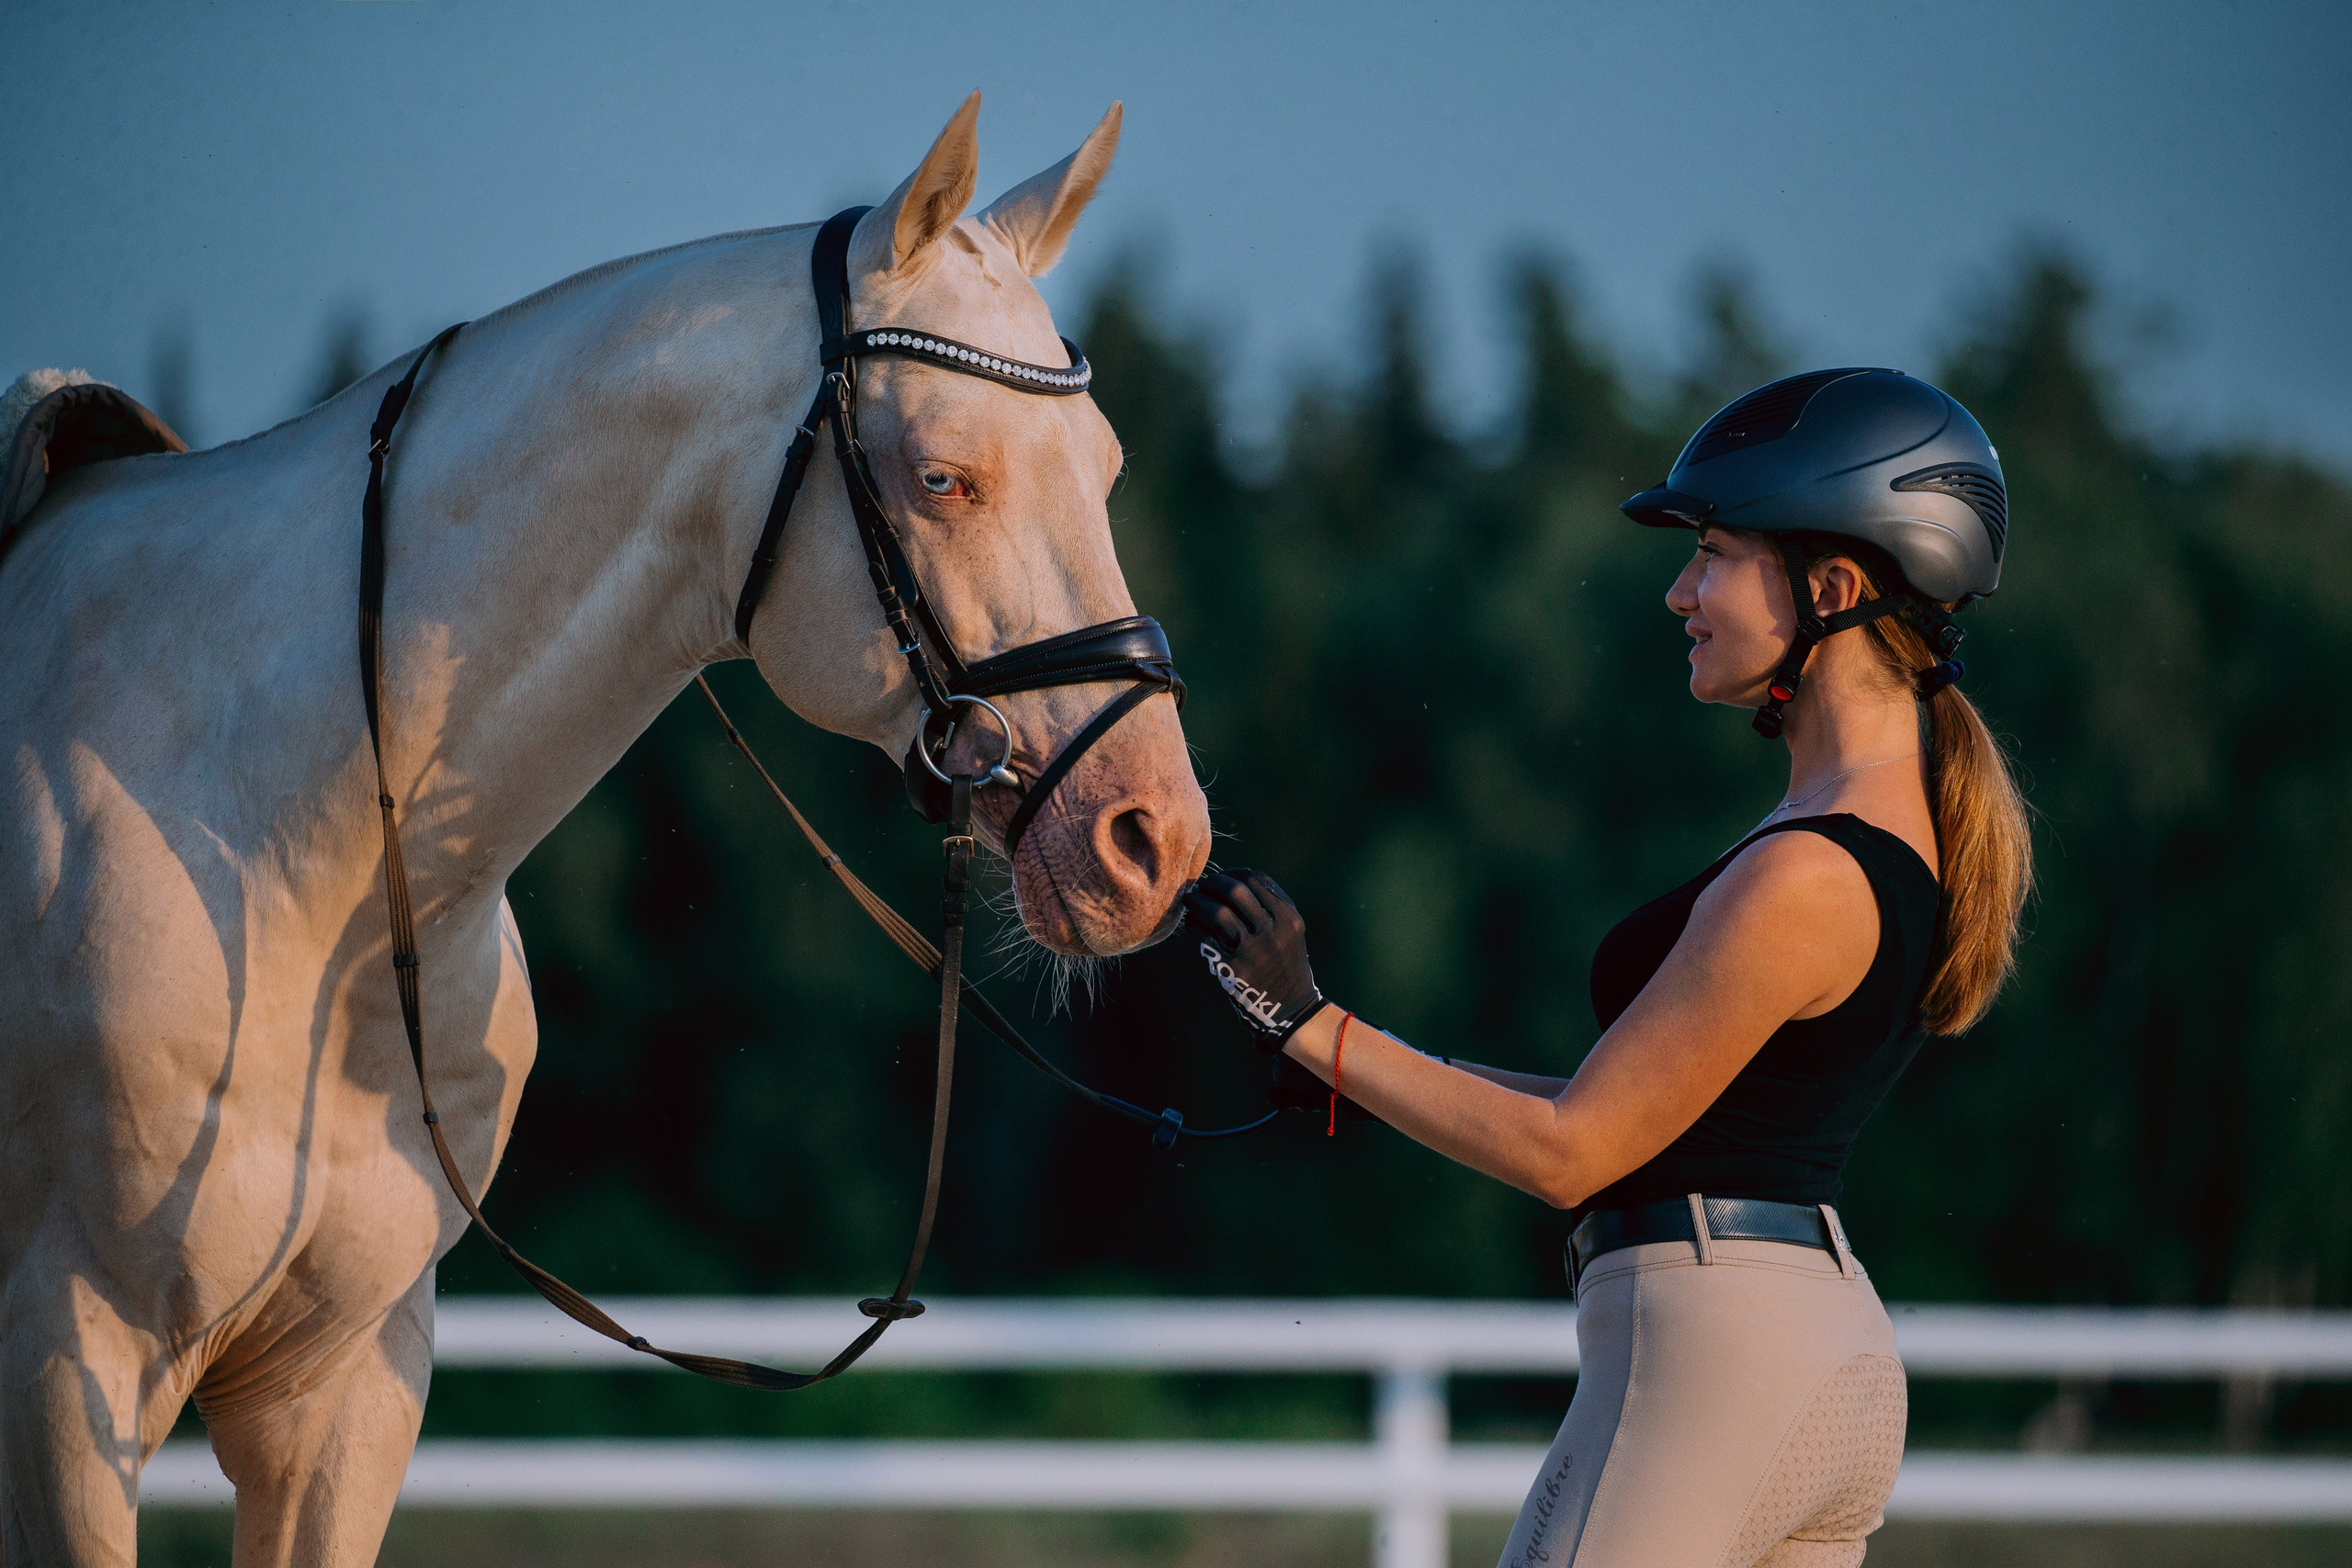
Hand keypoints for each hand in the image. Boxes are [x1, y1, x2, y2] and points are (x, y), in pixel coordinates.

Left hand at [1181, 868, 1327, 1049]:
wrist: (1290, 1009)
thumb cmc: (1285, 964)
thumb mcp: (1289, 932)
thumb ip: (1269, 905)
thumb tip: (1234, 877)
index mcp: (1288, 918)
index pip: (1256, 880)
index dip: (1234, 873)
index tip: (1222, 876)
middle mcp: (1273, 931)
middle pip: (1235, 890)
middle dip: (1214, 883)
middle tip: (1204, 886)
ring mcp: (1253, 950)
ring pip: (1218, 911)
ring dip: (1199, 901)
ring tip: (1192, 901)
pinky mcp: (1233, 968)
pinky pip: (1205, 936)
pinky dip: (1194, 925)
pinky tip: (1192, 923)